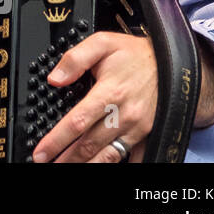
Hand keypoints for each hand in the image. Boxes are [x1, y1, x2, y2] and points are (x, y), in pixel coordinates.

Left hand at [33, 32, 156, 162]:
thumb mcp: (103, 43)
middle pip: (89, 144)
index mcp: (110, 92)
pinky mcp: (148, 135)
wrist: (173, 63)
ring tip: (68, 170)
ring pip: (109, 155)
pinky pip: (134, 158)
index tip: (41, 152)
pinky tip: (104, 168)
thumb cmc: (135, 55)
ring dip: (87, 166)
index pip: (77, 122)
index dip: (56, 140)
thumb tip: (54, 79)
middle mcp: (124, 114)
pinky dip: (120, 166)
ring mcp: (138, 128)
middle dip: (66, 158)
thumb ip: (75, 59)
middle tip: (46, 165)